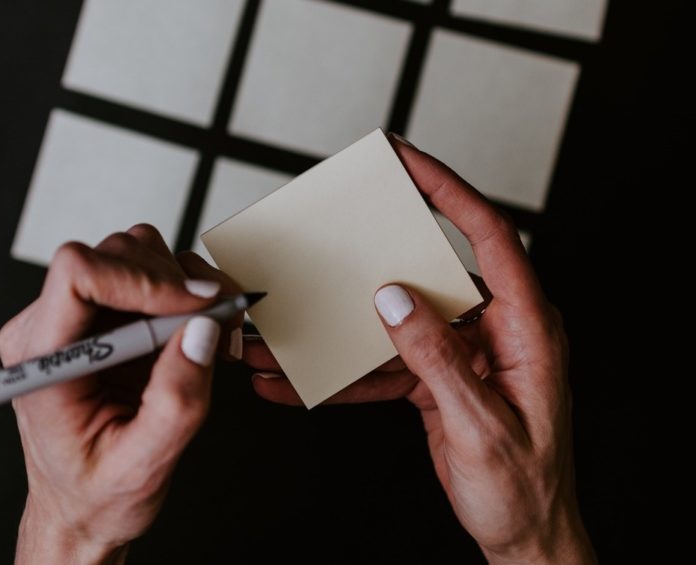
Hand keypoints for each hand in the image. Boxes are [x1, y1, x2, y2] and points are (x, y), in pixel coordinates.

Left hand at [0, 224, 241, 564]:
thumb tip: (202, 330)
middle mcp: (53, 326)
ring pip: (138, 254)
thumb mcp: (143, 464)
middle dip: (178, 285)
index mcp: (44, 359)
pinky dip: (191, 292)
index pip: (78, 275)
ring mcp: (82, 317)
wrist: (84, 505)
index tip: (196, 306)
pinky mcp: (110, 316)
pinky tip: (202, 330)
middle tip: (220, 323)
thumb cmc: (97, 491)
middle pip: (116, 255)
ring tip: (215, 329)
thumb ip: (176, 402)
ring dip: (188, 285)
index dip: (144, 279)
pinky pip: (154, 274)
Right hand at [244, 137, 595, 563]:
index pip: (489, 237)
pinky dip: (346, 373)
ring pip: (396, 321)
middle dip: (377, 250)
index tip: (408, 161)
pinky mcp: (438, 378)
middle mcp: (493, 329)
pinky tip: (305, 380)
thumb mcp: (482, 425)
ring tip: (292, 329)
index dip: (448, 191)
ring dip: (343, 328)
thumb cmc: (522, 488)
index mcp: (526, 328)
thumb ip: (438, 359)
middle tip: (338, 225)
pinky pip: (386, 364)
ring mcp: (462, 353)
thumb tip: (394, 301)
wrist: (524, 535)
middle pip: (430, 269)